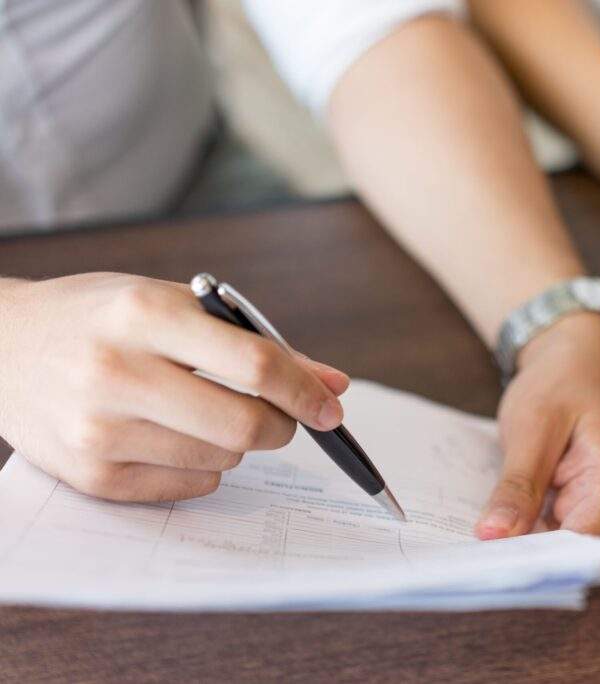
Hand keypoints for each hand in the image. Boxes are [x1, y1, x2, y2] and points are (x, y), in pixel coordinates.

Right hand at [0, 273, 348, 500]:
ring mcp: (98, 429)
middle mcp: (116, 371)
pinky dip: (205, 465)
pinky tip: (176, 436)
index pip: (254, 362)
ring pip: (222, 458)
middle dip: (282, 426)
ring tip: (208, 413)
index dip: (304, 390)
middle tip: (282, 418)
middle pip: (243, 424)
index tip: (330, 408)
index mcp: (143, 313)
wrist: (1, 346)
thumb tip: (333, 384)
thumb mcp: (173, 304)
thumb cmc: (100, 318)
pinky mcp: (89, 475)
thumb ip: (255, 341)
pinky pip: (189, 484)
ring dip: (238, 443)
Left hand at [474, 314, 599, 545]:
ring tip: (475, 547)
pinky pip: (549, 538)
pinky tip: (490, 532)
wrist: (575, 364)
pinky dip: (522, 537)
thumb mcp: (531, 429)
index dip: (536, 559)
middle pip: (571, 556)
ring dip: (520, 551)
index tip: (488, 563)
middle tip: (469, 557)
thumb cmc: (561, 386)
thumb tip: (493, 537)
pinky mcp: (578, 514)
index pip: (582, 543)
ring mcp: (599, 513)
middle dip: (523, 559)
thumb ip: (518, 486)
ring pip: (558, 553)